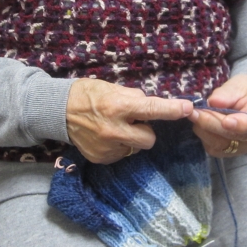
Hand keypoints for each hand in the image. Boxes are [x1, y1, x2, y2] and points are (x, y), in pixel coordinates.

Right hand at [66, 79, 192, 163]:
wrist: (59, 110)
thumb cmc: (89, 94)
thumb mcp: (113, 88)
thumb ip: (135, 98)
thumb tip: (154, 105)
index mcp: (118, 108)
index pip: (152, 110)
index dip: (172, 110)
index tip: (188, 108)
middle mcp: (114, 130)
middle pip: (149, 139)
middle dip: (145, 130)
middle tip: (133, 121)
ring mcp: (107, 147)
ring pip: (136, 148)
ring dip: (131, 139)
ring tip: (115, 128)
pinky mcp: (101, 158)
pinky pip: (122, 154)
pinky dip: (118, 146)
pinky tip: (105, 136)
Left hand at [188, 75, 246, 157]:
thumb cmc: (244, 91)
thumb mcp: (239, 84)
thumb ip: (227, 93)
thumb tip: (213, 102)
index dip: (239, 124)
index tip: (226, 122)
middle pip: (232, 134)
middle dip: (210, 122)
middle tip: (194, 111)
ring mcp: (245, 146)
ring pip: (220, 143)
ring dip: (203, 128)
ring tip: (195, 113)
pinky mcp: (230, 152)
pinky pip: (213, 147)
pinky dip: (203, 135)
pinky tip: (200, 123)